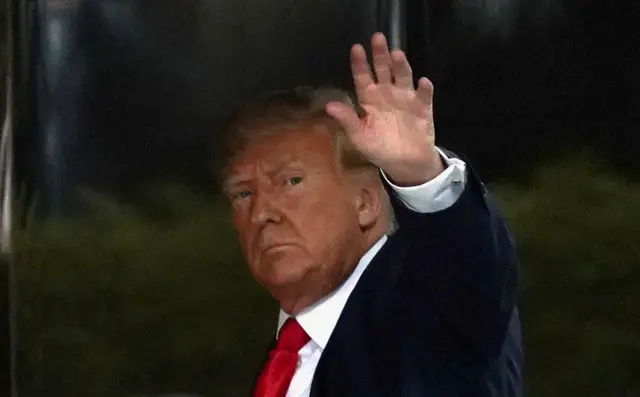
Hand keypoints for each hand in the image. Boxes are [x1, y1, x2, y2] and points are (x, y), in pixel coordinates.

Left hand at [326, 32, 443, 185]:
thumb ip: (347, 119)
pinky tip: (422, 83)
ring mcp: (405, 98)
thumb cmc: (378, 147)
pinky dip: (424, 89)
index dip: (359, 63)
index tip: (356, 49)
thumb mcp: (359, 136)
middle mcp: (386, 93)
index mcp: (369, 99)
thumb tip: (329, 105)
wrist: (404, 163)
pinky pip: (424, 95)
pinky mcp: (422, 107)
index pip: (362, 77)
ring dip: (401, 66)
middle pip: (383, 69)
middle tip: (377, 38)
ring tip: (396, 54)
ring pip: (403, 76)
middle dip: (380, 54)